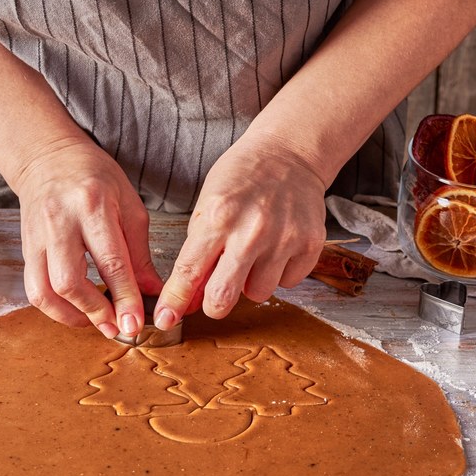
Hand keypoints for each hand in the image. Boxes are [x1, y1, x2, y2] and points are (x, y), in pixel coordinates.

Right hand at [14, 139, 163, 337]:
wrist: (48, 157)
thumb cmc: (95, 177)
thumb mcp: (130, 205)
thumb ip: (140, 252)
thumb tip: (153, 291)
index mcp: (93, 206)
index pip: (111, 262)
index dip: (124, 298)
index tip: (136, 323)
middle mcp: (60, 223)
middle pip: (70, 282)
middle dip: (96, 313)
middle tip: (119, 329)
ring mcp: (37, 237)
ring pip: (45, 291)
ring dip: (72, 316)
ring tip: (98, 323)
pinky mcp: (26, 248)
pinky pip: (34, 289)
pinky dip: (55, 308)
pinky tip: (76, 311)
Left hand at [153, 134, 326, 328]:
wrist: (288, 155)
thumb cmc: (242, 178)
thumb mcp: (207, 206)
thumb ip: (197, 252)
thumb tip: (186, 300)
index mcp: (218, 217)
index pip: (189, 271)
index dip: (175, 301)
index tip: (166, 320)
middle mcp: (252, 231)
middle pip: (223, 297)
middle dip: (214, 305)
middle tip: (215, 295)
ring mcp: (284, 238)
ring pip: (257, 294)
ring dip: (250, 283)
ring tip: (253, 254)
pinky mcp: (309, 244)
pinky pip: (287, 283)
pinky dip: (278, 272)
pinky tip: (276, 247)